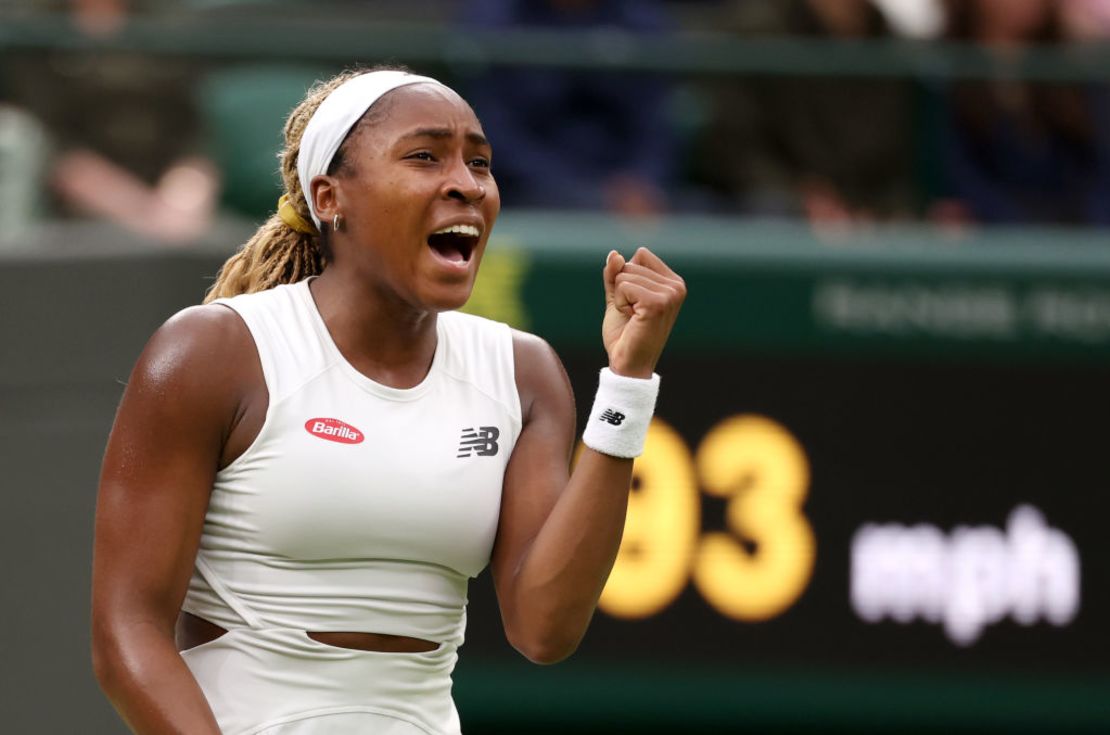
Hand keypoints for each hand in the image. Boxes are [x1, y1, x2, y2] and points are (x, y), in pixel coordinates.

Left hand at [601, 247, 685, 378]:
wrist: (627, 364)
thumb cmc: (625, 333)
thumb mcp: (618, 296)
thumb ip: (615, 274)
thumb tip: (615, 254)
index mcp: (673, 282)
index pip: (641, 255)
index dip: (627, 277)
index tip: (634, 303)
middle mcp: (677, 286)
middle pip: (631, 263)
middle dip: (622, 289)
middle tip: (633, 314)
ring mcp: (670, 295)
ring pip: (625, 274)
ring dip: (620, 298)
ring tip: (633, 318)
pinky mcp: (658, 303)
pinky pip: (623, 286)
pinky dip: (620, 303)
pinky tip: (632, 319)